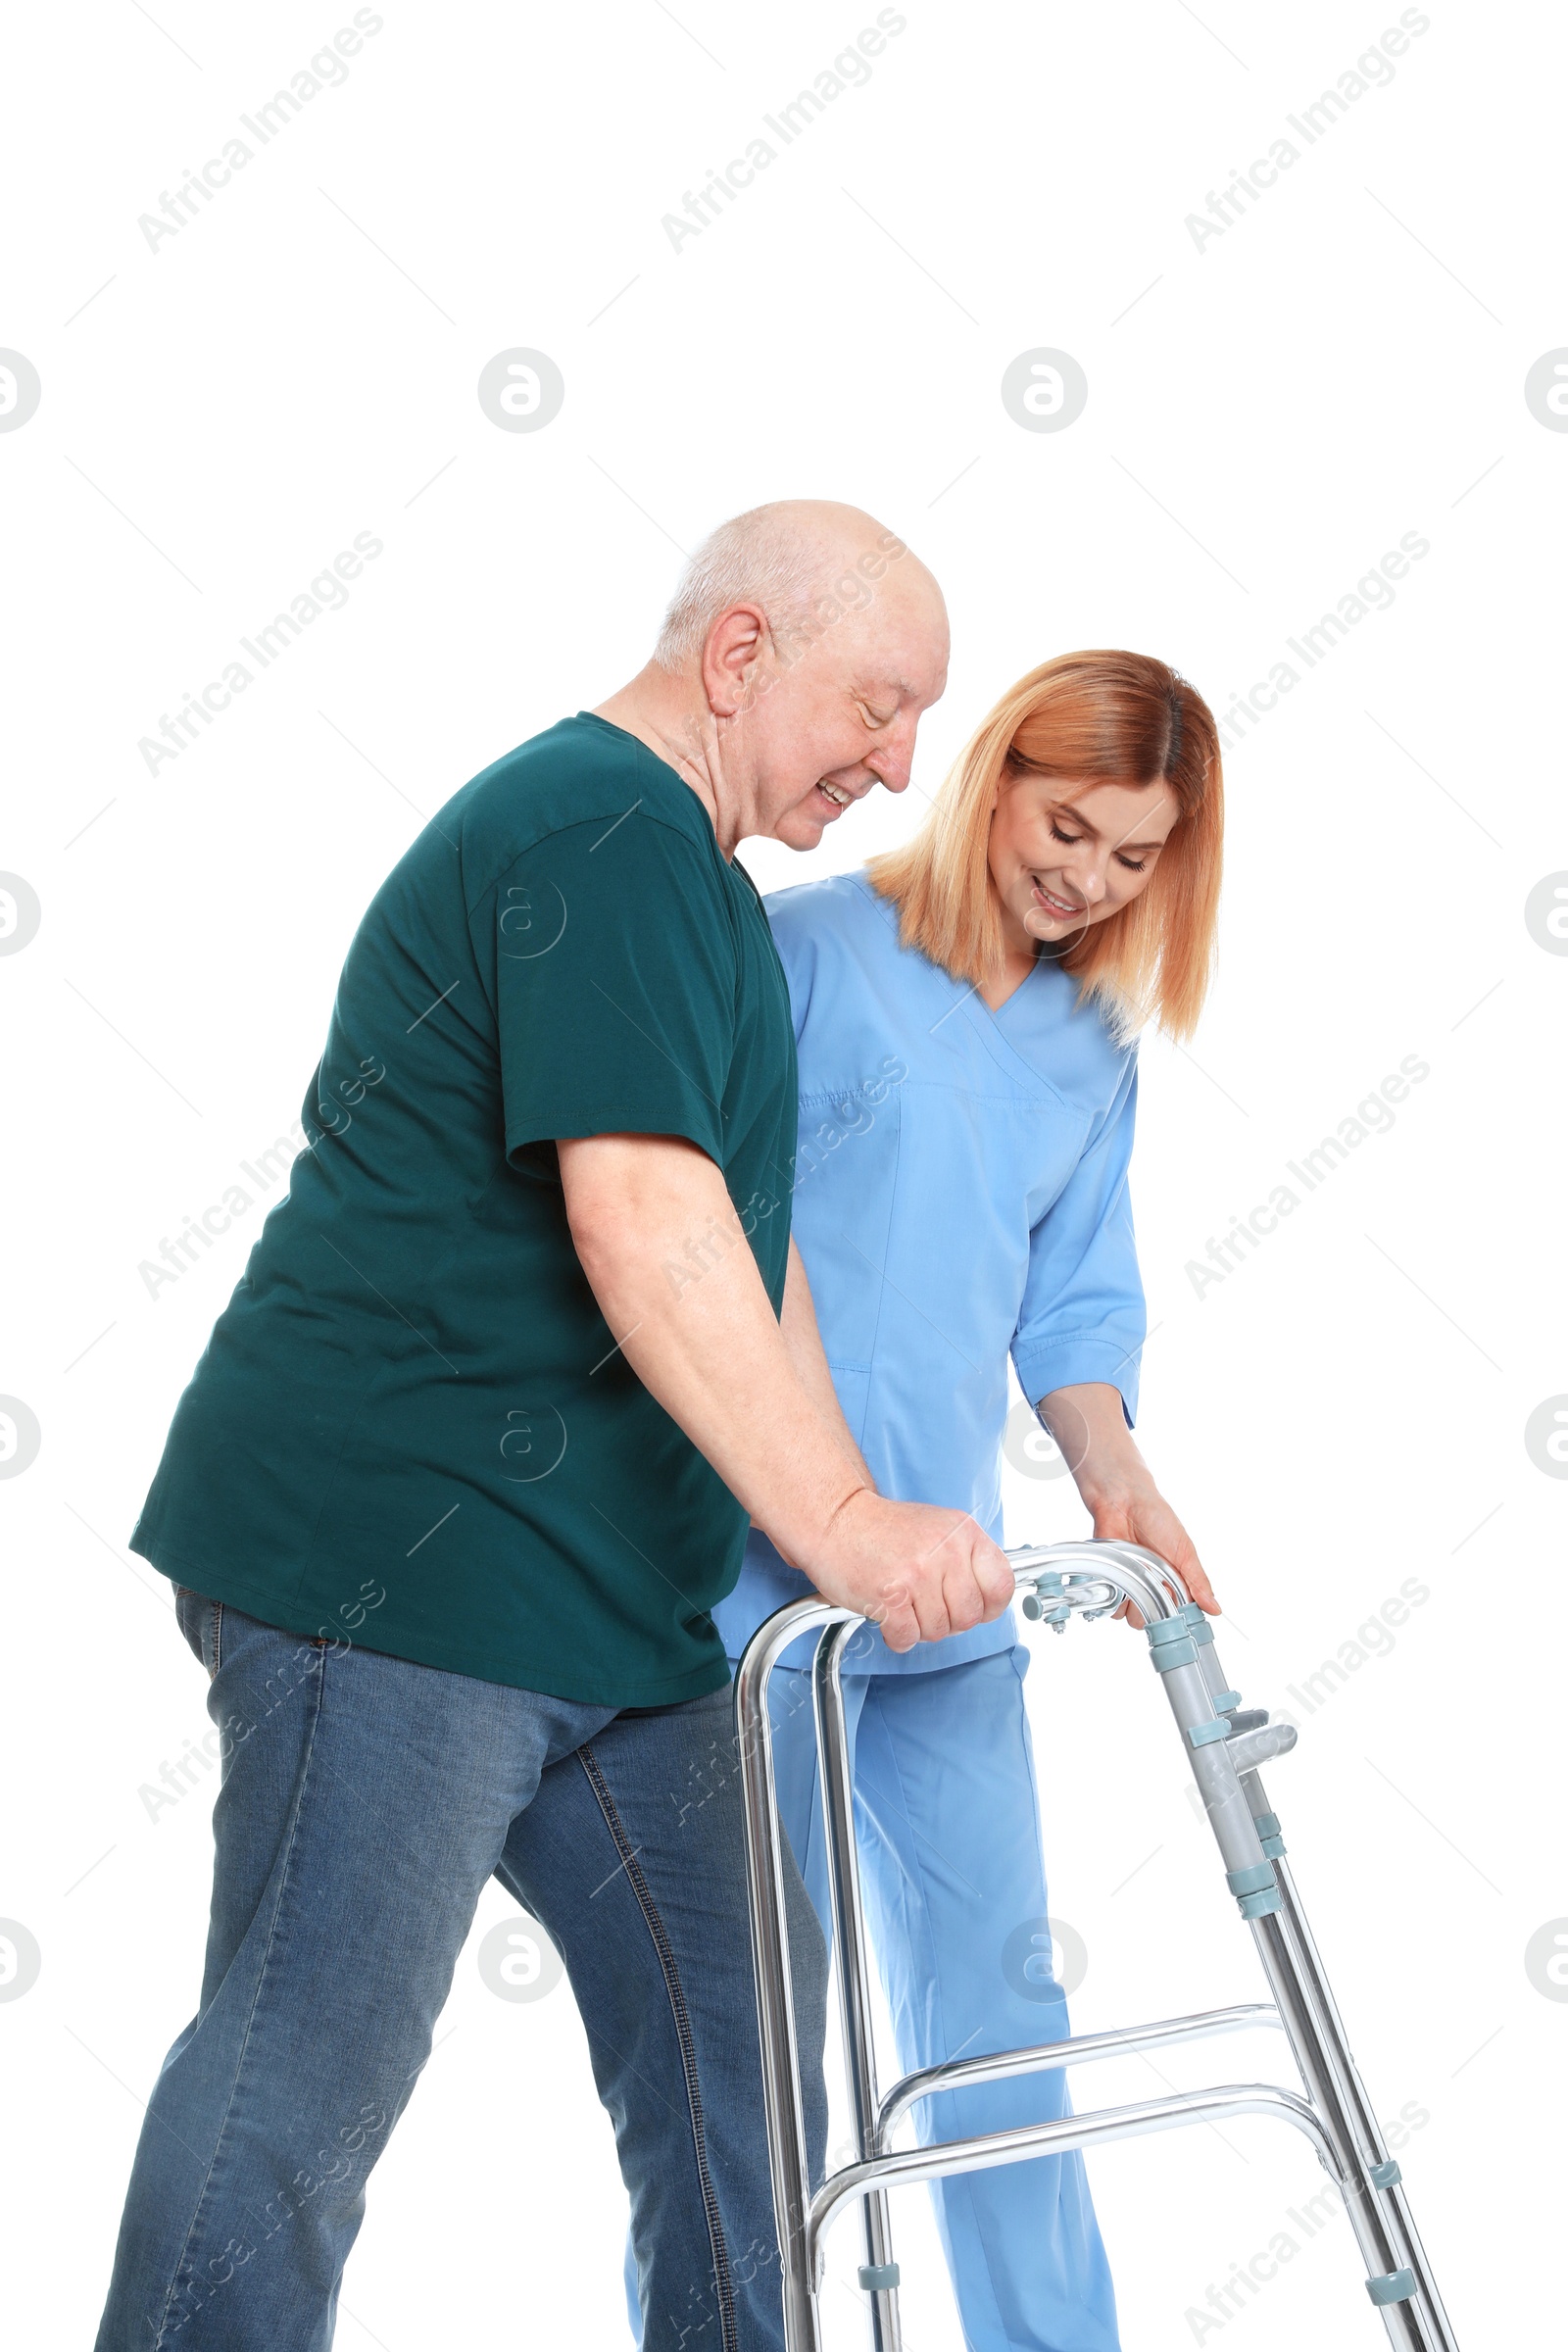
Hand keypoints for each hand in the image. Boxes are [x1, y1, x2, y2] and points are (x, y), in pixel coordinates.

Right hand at [803, 1491, 1016, 1652]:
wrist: (837, 1519)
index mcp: (963, 1533)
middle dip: (949, 1620)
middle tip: (927, 1606)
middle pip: (969, 1616)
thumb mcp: (939, 1527)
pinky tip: (890, 1617)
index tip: (975, 1606)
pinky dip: (897, 1637)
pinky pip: (908, 1638)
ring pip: (939, 1630)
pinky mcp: (889, 1595)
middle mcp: (945, 1551)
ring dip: (920, 1628)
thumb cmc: (884, 1528)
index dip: (988, 1606)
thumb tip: (990, 1600)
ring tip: (904, 1605)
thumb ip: (967, 1559)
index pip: (1001, 1585)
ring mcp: (917, 1574)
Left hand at [1086, 1477, 1218, 1629]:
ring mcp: (1131, 1586)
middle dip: (1153, 1607)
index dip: (1175, 1614)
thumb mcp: (1184, 1551)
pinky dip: (1115, 1595)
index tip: (1173, 1604)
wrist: (1123, 1502)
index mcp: (1175, 1583)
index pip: (1178, 1615)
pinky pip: (1111, 1607)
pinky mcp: (1111, 1582)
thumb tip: (1215, 1608)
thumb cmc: (1157, 1519)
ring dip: (1133, 1601)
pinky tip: (1120, 1574)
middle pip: (1153, 1621)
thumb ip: (1198, 1581)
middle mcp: (1153, 1588)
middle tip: (1153, 1581)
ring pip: (1130, 1618)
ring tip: (1136, 1572)